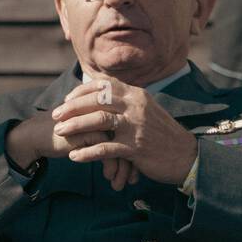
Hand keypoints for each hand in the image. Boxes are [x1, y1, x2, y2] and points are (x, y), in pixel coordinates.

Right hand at [7, 108, 141, 189]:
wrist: (38, 134)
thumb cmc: (66, 135)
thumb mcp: (90, 135)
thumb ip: (108, 139)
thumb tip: (127, 159)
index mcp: (110, 110)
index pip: (133, 132)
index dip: (136, 153)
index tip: (137, 171)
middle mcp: (106, 113)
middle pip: (130, 139)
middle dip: (134, 163)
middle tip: (133, 181)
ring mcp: (97, 120)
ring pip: (121, 146)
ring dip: (122, 169)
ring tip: (120, 185)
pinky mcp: (86, 131)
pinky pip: (106, 152)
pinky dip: (110, 167)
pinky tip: (108, 178)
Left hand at [49, 77, 198, 188]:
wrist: (186, 156)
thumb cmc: (161, 133)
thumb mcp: (146, 109)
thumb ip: (126, 101)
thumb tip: (102, 93)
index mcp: (137, 95)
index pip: (104, 85)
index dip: (82, 91)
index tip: (67, 99)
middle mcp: (136, 106)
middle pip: (97, 100)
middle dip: (72, 107)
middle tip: (55, 115)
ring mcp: (136, 127)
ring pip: (99, 121)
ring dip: (75, 126)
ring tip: (60, 132)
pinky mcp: (136, 148)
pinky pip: (106, 149)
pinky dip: (88, 152)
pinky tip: (74, 156)